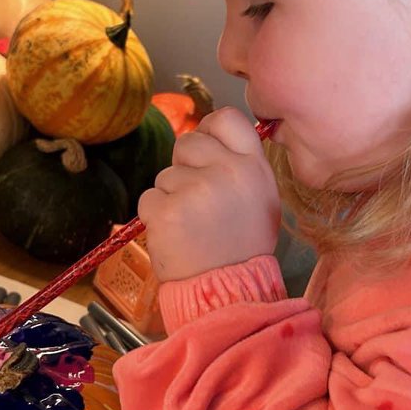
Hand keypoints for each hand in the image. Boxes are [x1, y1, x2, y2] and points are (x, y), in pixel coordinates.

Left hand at [138, 107, 280, 281]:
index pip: (227, 118)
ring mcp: (195, 190)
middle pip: (188, 142)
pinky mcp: (167, 210)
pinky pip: (149, 198)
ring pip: (165, 174)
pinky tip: (176, 235)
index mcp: (254, 167)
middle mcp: (227, 172)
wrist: (226, 291)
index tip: (205, 149)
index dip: (209, 129)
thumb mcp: (261, 199)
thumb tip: (211, 138)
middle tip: (197, 201)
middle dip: (184, 167)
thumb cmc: (242, 247)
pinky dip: (156, 216)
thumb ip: (240, 165)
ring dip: (170, 196)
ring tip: (191, 225)